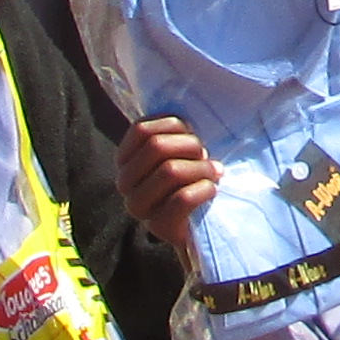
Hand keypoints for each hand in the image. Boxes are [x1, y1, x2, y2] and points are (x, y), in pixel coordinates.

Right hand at [113, 115, 219, 260]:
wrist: (196, 227)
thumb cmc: (190, 180)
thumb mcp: (178, 153)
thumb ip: (174, 134)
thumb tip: (188, 112)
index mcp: (125, 159)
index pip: (141, 130)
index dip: (172, 124)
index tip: (192, 132)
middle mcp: (124, 182)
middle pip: (156, 147)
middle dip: (190, 145)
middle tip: (206, 154)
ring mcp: (137, 206)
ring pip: (170, 171)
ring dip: (201, 168)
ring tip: (214, 172)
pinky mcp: (156, 226)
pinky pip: (183, 198)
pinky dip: (204, 189)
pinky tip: (212, 189)